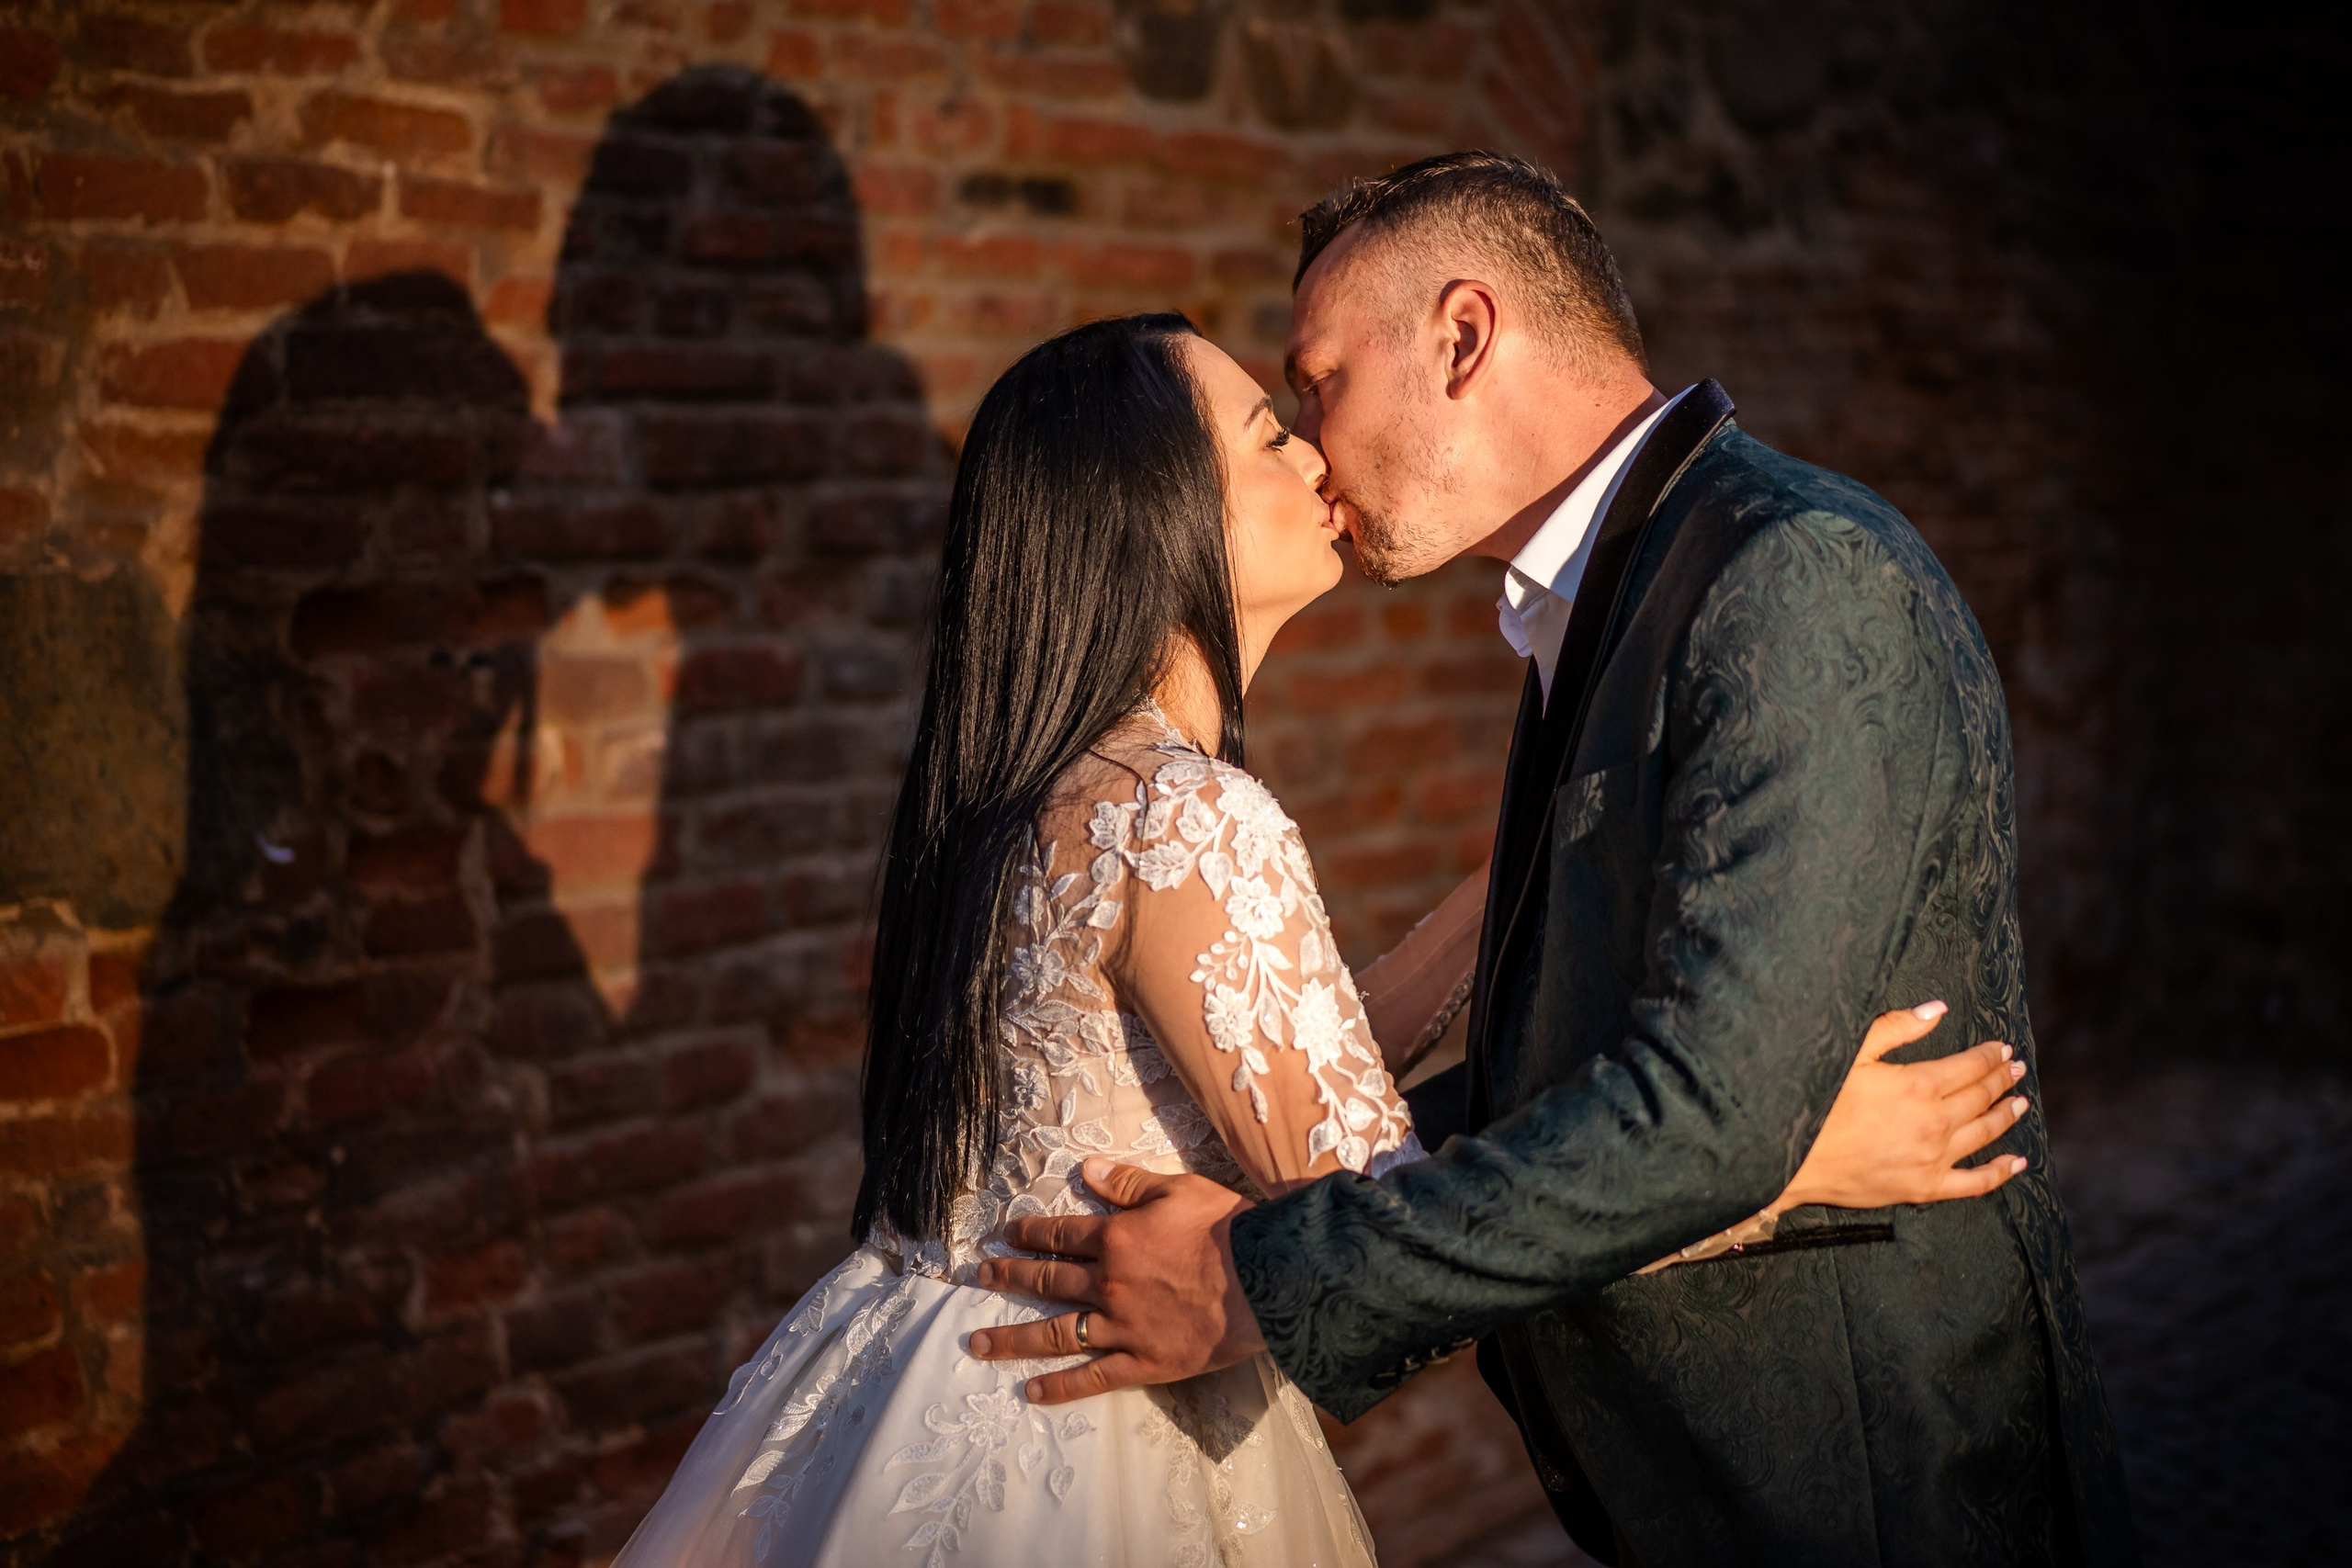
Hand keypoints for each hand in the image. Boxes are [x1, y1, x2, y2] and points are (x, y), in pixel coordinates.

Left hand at [966, 1158, 1264, 1403]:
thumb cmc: (1228, 1229)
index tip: (1004, 1236)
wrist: (1267, 1278)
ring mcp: (1122, 1327)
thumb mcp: (1178, 1190)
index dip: (1028, 1233)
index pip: (1060, 1234)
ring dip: (1013, 1338)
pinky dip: (1061, 1387)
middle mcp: (1109, 1283)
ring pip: (1056, 1333)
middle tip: (979, 1279)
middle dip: (1009, 1278)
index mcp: (1116, 1238)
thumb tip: (1086, 1169)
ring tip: (978, 1344)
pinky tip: (1032, 1392)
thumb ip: (1128, 1183)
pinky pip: (1093, 1378)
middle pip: (1047, 1280)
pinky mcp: (1143, 1362)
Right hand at [1774, 1000, 2030, 1212]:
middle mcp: (1935, 1122)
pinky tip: (2017, 1162)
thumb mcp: (1851, 1054)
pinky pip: (1975, 1182)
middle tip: (2015, 1068)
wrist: (1792, 1159)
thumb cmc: (1817, 1103)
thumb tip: (1937, 1009)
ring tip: (2020, 1102)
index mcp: (1918, 1085)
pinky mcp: (1926, 1187)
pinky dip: (2001, 1172)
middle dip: (2002, 1078)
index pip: (1970, 1066)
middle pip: (1981, 1096)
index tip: (2002, 1047)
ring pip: (1985, 1134)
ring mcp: (1933, 1158)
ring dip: (2006, 1115)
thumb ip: (1896, 1028)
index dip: (1989, 1055)